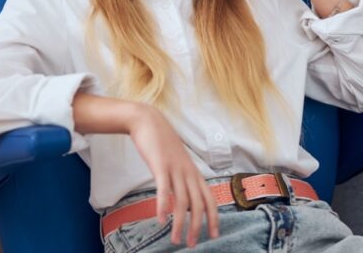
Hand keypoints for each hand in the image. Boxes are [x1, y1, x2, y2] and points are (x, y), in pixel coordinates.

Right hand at [126, 103, 219, 247]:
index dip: (214, 218)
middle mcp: (188, 172)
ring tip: (175, 239)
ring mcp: (175, 169)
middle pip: (198, 204)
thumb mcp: (178, 163)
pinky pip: (164, 189)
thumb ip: (183, 179)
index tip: (214, 235)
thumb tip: (185, 198)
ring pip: (182, 201)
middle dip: (197, 226)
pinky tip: (161, 220)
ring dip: (180, 223)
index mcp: (194, 173)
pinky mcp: (160, 166)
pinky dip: (163, 206)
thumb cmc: (162, 145)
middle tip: (192, 244)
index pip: (210, 198)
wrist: (149, 122)